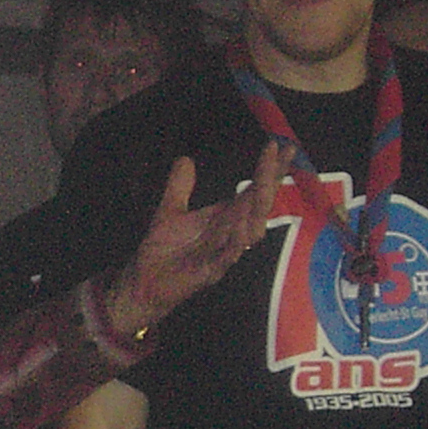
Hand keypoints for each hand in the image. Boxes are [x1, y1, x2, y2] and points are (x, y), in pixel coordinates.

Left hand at [106, 144, 292, 337]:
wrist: (145, 282)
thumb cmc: (165, 250)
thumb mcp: (170, 210)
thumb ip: (180, 186)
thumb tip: (185, 158)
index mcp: (225, 218)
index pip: (254, 190)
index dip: (269, 170)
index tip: (282, 147)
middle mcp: (230, 233)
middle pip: (258, 205)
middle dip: (269, 181)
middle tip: (276, 156)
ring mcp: (223, 253)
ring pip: (249, 231)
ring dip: (257, 209)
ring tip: (263, 184)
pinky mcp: (209, 272)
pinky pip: (227, 257)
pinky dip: (235, 244)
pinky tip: (241, 230)